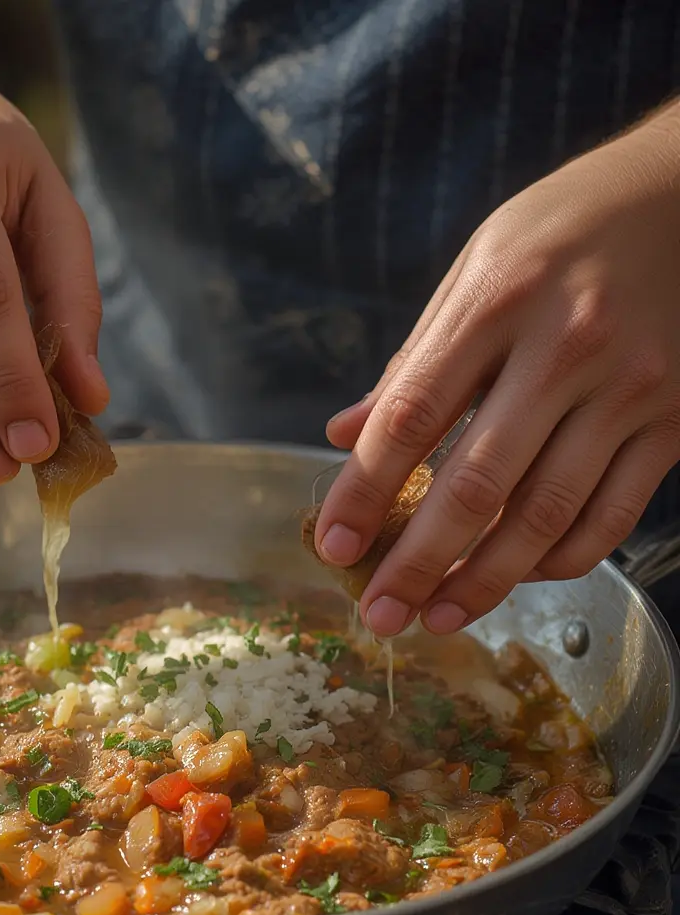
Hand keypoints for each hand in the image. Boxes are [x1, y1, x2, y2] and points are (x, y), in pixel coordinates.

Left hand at [316, 103, 679, 636]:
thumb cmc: (561, 232)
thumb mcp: (473, 270)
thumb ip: (413, 360)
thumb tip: (343, 434)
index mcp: (498, 301)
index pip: (410, 416)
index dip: (363, 490)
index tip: (333, 545)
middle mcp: (566, 348)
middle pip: (478, 484)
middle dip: (419, 562)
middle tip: (380, 614)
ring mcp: (632, 389)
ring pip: (547, 515)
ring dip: (485, 580)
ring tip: (436, 618)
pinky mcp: (677, 420)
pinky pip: (613, 514)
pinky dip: (559, 559)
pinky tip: (517, 578)